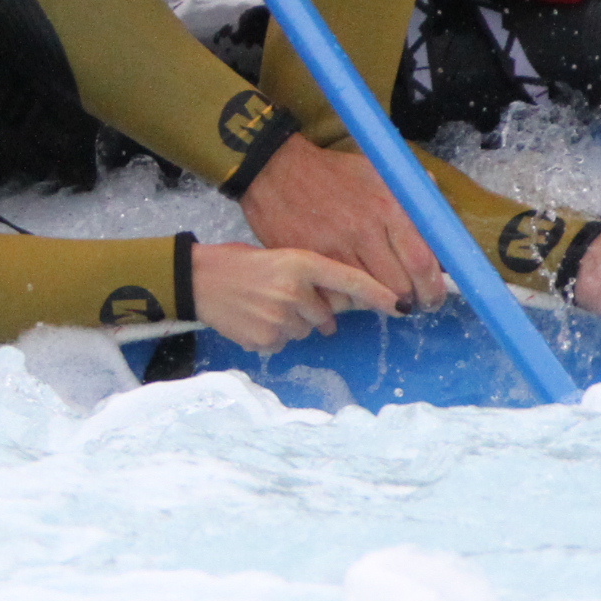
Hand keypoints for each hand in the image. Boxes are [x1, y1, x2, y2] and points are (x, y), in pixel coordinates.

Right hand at [190, 242, 403, 352]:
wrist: (198, 279)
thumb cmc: (241, 264)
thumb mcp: (281, 257)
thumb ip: (313, 277)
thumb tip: (345, 302)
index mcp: (300, 263)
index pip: (351, 280)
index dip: (379, 295)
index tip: (401, 307)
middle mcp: (294, 290)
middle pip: (327, 315)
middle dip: (313, 312)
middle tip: (284, 298)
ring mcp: (279, 317)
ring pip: (305, 332)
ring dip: (292, 324)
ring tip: (263, 306)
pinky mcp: (265, 339)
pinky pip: (283, 344)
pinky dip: (273, 335)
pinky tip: (253, 318)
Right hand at [236, 135, 448, 310]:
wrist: (276, 168)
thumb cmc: (334, 172)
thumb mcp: (379, 172)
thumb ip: (415, 197)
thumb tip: (445, 230)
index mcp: (387, 207)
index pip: (422, 262)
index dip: (432, 289)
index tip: (432, 298)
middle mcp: (363, 231)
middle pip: (397, 287)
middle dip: (406, 299)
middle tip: (405, 300)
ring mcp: (332, 248)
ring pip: (365, 297)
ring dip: (373, 301)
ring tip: (372, 292)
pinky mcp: (306, 261)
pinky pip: (333, 296)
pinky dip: (342, 300)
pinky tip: (343, 290)